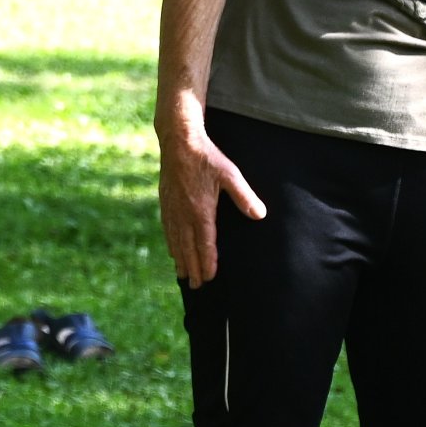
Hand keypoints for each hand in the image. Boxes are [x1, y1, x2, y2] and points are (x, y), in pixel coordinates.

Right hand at [159, 129, 264, 287]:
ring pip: (176, 240)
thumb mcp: (230, 174)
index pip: (205, 244)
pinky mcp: (165, 201)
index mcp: (201, 210)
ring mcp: (172, 208)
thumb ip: (244, 196)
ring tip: (183, 275)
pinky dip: (170, 243)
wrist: (179, 140)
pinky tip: (172, 250)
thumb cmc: (207, 157)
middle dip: (193, 268)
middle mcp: (184, 213)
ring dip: (181, 259)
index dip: (207, 263)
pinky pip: (167, 228)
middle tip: (196, 286)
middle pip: (188, 248)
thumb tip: (260, 215)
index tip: (209, 278)